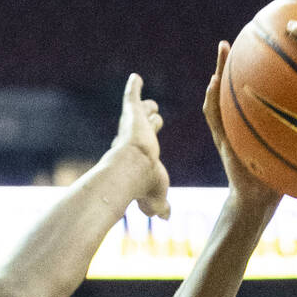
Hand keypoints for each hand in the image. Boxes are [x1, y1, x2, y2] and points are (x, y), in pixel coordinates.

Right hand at [112, 73, 170, 219]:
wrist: (133, 170)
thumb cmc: (144, 186)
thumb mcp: (157, 199)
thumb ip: (161, 207)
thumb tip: (165, 217)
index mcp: (140, 157)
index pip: (146, 148)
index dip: (150, 147)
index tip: (150, 148)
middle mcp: (134, 140)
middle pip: (145, 126)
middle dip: (150, 121)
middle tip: (156, 116)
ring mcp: (132, 125)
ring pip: (143, 111)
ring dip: (147, 106)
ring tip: (151, 103)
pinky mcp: (131, 113)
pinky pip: (132, 95)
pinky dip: (134, 86)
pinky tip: (136, 78)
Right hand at [203, 42, 281, 209]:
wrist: (259, 198)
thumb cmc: (281, 176)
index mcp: (266, 116)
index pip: (271, 85)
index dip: (276, 64)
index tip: (285, 39)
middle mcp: (248, 115)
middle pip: (248, 80)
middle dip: (251, 56)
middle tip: (251, 30)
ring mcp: (232, 124)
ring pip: (227, 91)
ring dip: (223, 69)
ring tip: (224, 48)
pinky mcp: (221, 137)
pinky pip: (213, 115)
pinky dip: (211, 99)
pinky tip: (212, 84)